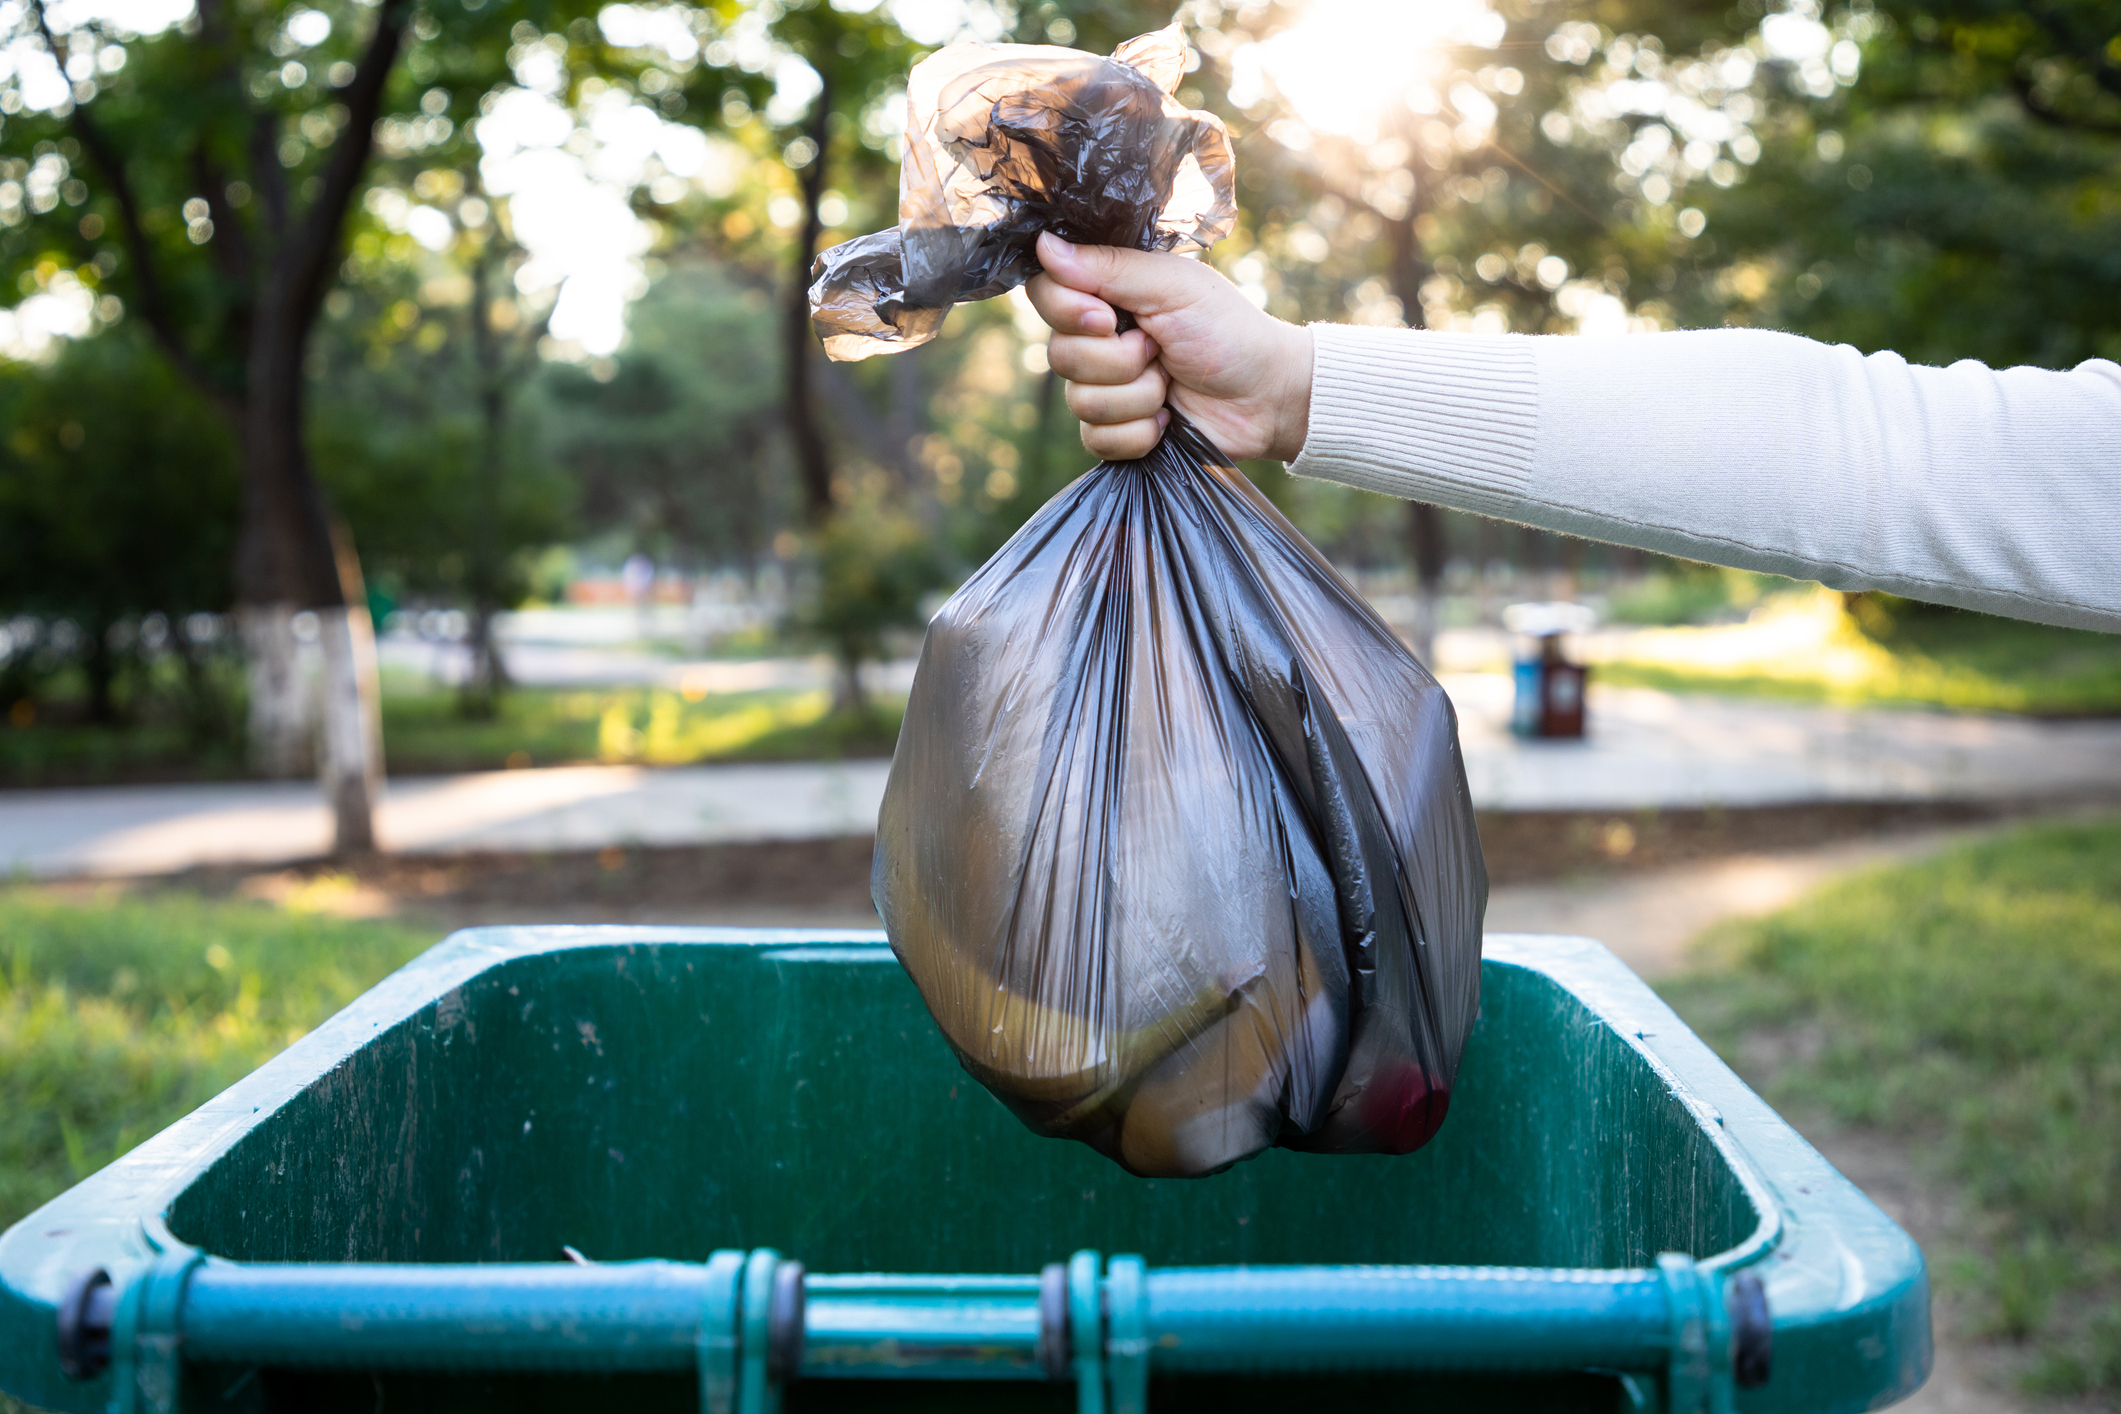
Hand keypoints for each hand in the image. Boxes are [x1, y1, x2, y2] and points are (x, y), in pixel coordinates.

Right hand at [1027, 232, 1313, 462]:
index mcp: (1106, 294)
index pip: (1045, 294)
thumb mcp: (1172, 286)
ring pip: (1080, 402)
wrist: (1266, 396)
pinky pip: (1097, 439)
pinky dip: (1140, 432)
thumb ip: (1107, 266)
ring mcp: (1104, 388)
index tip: (1108, 317)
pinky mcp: (1116, 432)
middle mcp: (1096, 340)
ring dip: (1138, 396)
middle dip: (1119, 360)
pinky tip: (1168, 419)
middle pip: (1059, 355)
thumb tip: (1042, 244)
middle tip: (1160, 350)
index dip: (1068, 312)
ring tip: (1170, 383)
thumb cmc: (1227, 330)